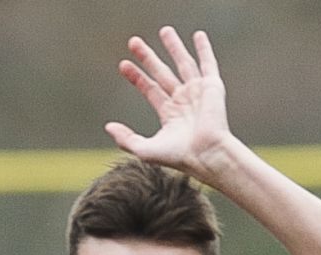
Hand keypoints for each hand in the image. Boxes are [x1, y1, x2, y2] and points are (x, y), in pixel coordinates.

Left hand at [107, 28, 233, 179]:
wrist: (206, 154)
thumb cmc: (180, 157)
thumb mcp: (146, 150)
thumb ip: (126, 139)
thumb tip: (108, 127)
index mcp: (170, 115)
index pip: (149, 89)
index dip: (136, 77)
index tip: (123, 64)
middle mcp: (183, 101)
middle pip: (162, 73)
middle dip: (148, 57)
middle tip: (133, 42)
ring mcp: (198, 93)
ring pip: (183, 64)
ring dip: (174, 47)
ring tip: (164, 31)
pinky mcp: (212, 87)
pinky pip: (208, 64)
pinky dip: (204, 49)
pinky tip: (198, 36)